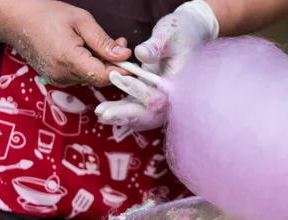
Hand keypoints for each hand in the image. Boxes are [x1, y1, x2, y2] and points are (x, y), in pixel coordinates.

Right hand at [8, 0, 131, 86]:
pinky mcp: (56, 78)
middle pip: (99, 79)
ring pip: (91, 78)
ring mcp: (57, 79)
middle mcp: (62, 74)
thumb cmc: (46, 14)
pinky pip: (81, 76)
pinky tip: (88, 50)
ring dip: (102, 64)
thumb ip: (103, 42)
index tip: (132, 64)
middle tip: (121, 44)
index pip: (104, 76)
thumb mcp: (80, 21)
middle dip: (114, 65)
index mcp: (69, 59)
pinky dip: (90, 66)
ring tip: (103, 43)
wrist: (15, 18)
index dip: (121, 72)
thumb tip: (124, 56)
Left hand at [95, 0, 218, 129]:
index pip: (160, 96)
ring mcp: (162, 99)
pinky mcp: (152, 96)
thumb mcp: (168, 35)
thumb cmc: (180, 34)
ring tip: (100, 113)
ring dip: (122, 116)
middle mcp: (172, 97)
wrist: (187, 36)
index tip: (119, 78)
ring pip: (143, 115)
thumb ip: (155, 46)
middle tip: (104, 113)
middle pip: (151, 114)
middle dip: (127, 114)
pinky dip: (122, 112)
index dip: (140, 91)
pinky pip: (138, 109)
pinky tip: (104, 111)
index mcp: (179, 84)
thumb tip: (141, 54)